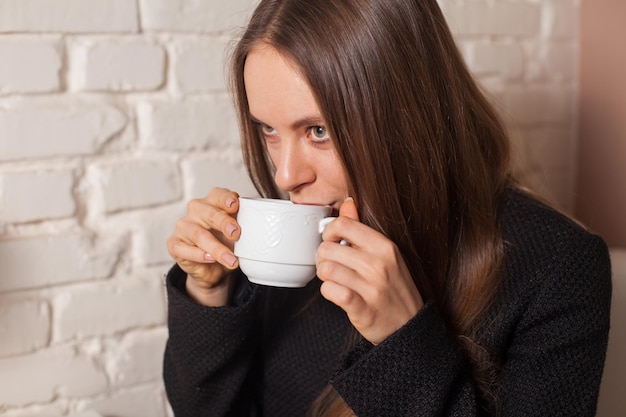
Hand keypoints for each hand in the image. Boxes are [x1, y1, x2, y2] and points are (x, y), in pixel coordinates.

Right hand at [166, 188, 240, 305]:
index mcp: (213, 202)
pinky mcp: (174, 243)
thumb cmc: (228, 244)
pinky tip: (210, 259)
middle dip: (223, 222)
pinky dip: (198, 255)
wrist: (214, 270)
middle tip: (236, 234)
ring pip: (198, 234)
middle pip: (209, 213)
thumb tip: (266, 226)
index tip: (235, 205)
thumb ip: (248, 225)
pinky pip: (184, 248)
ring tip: (232, 260)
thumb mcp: (240, 234)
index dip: (226, 198)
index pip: (218, 194)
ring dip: (216, 248)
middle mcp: (196, 210)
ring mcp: (183, 226)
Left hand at [316, 198, 423, 344]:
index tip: (332, 241)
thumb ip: (363, 228)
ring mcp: (372, 287)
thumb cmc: (395, 289)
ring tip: (334, 279)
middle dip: (323, 257)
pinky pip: (330, 291)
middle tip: (331, 265)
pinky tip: (337, 293)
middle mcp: (380, 264)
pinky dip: (328, 292)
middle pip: (328, 248)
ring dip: (324, 276)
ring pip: (326, 269)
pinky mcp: (363, 309)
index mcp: (385, 246)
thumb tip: (348, 203)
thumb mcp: (386, 255)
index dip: (330, 231)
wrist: (410, 327)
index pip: (344, 224)